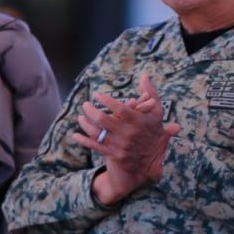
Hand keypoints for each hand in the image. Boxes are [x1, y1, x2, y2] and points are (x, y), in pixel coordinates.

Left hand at [74, 74, 181, 205]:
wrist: (154, 159)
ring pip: (97, 133)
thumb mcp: (157, 112)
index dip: (106, 101)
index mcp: (138, 121)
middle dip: (91, 111)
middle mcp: (128, 133)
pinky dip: (84, 140)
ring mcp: (119, 145)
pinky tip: (76, 134)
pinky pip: (95, 146)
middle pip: (103, 120)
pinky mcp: (113, 154)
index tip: (97, 95)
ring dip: (86, 124)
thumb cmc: (155, 132)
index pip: (120, 108)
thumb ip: (150, 93)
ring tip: (81, 116)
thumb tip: (144, 75)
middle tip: (86, 105)